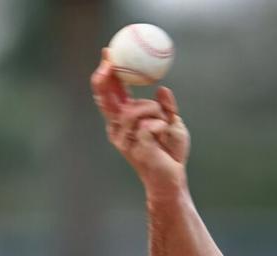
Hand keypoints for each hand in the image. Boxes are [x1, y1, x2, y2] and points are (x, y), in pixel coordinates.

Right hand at [90, 47, 189, 188]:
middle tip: (111, 62)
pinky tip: (164, 137)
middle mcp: (118, 129)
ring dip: (154, 111)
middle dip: (105, 77)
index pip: (109, 94)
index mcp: (124, 121)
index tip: (109, 52)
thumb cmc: (171, 154)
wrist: (172, 181)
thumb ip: (166, 108)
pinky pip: (149, 125)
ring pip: (135, 109)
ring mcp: (124, 140)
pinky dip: (162, 126)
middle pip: (104, 98)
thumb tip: (162, 89)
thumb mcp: (172, 124)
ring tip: (164, 125)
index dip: (106, 72)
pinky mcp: (135, 148)